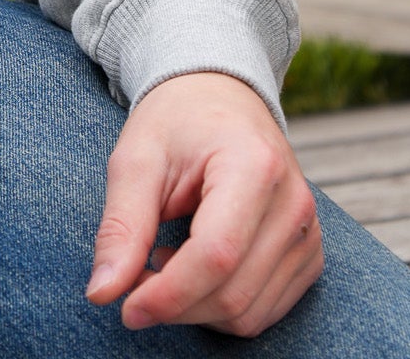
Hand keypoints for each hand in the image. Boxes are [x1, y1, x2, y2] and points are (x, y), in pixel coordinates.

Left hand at [87, 71, 321, 336]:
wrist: (219, 95)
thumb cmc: (175, 121)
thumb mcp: (136, 158)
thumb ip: (122, 226)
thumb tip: (102, 293)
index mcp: (253, 166)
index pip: (216, 255)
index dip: (168, 294)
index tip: (125, 308)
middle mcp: (293, 203)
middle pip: (233, 293)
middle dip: (174, 305)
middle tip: (132, 280)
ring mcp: (307, 232)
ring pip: (249, 313)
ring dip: (195, 308)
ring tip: (162, 260)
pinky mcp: (307, 255)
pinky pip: (264, 310)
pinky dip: (220, 306)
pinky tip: (193, 265)